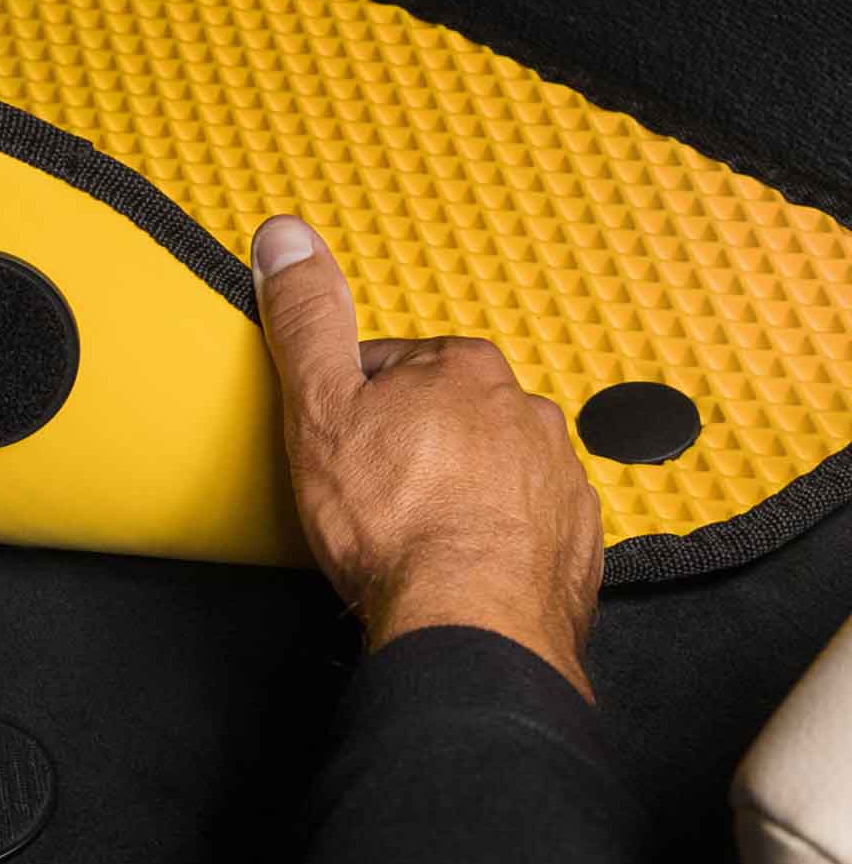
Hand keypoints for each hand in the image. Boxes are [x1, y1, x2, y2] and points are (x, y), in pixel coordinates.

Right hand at [253, 215, 603, 698]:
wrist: (470, 627)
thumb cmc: (396, 521)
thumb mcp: (323, 404)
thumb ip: (306, 317)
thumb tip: (286, 236)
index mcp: (465, 369)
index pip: (395, 364)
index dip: (355, 404)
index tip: (341, 442)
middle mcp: (526, 412)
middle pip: (449, 413)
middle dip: (413, 443)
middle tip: (373, 491)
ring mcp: (559, 478)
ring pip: (493, 467)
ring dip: (458, 490)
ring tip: (415, 533)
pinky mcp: (577, 542)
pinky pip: (527, 523)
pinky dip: (496, 538)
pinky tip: (458, 564)